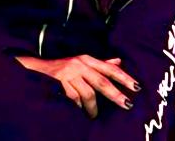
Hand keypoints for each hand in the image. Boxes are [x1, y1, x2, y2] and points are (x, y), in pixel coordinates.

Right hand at [15, 55, 139, 118]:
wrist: (37, 67)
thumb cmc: (63, 66)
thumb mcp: (83, 62)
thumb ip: (101, 64)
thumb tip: (119, 61)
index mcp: (88, 59)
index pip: (110, 68)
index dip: (124, 77)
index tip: (137, 87)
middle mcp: (80, 64)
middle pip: (102, 81)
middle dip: (115, 94)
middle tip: (127, 104)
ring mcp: (70, 72)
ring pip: (88, 93)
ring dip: (92, 107)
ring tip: (94, 116)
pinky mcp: (60, 81)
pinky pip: (74, 98)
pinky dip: (78, 106)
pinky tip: (80, 111)